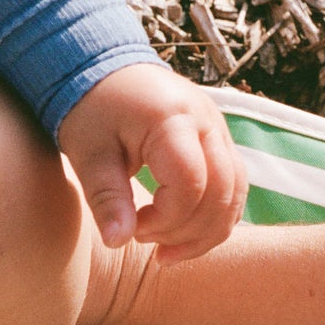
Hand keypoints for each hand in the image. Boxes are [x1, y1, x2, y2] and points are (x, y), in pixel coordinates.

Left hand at [57, 63, 245, 262]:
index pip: (190, 183)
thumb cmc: (91, 110)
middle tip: (147, 242)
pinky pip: (233, 186)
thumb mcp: (89, 154)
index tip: (133, 229)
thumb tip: (117, 242)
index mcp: (172, 120)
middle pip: (222, 192)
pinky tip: (185, 235)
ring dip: (207, 230)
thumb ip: (106, 197)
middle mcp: (206, 122)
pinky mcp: (219, 140)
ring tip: (167, 252)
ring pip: (235, 192)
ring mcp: (218, 129)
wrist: (104, 71)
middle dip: (188, 231)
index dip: (166, 218)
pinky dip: (215, 216)